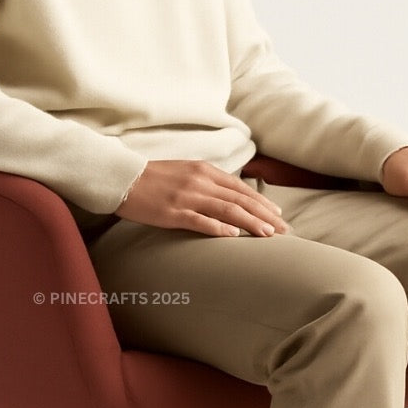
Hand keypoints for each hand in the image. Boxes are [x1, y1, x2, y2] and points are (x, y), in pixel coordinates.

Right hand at [115, 159, 290, 236]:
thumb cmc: (154, 179)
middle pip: (240, 200)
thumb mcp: (186, 173)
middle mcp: (200, 182)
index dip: (262, 202)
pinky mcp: (172, 212)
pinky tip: (234, 236)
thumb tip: (231, 198)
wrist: (123, 178)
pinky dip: (219, 228)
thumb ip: (208, 183)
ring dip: (250, 222)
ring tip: (268, 234)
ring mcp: (187, 197)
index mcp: (205, 171)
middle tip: (284, 230)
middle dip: (265, 215)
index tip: (279, 215)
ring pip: (227, 210)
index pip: (241, 188)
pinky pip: (200, 220)